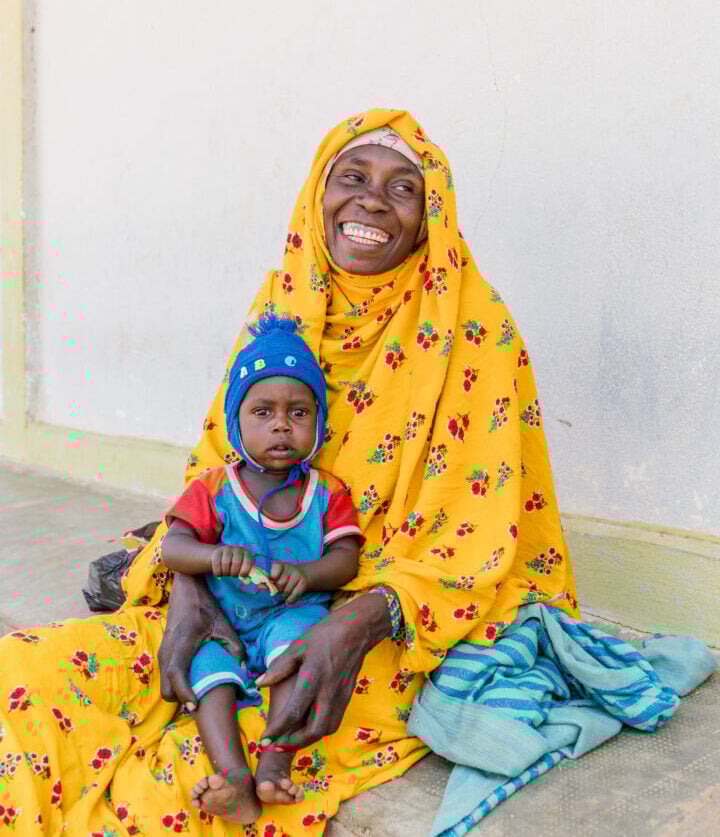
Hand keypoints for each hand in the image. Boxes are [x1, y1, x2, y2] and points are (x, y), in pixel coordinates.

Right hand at [159, 573, 243, 711]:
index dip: (184, 693)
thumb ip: (235, 647)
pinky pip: (166, 677)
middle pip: (166, 689)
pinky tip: (193, 681)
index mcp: (182, 644)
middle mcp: (167, 651)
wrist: (185, 591)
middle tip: (201, 703)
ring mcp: (162, 653)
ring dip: (178, 693)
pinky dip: (176, 685)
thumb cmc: (205, 607)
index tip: (195, 706)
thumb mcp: (223, 624)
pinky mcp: (163, 653)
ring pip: (164, 685)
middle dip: (181, 700)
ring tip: (198, 694)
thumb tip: (243, 671)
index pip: (176, 674)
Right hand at [210, 545, 253, 577]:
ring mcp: (227, 549)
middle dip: (234, 572)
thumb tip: (247, 581)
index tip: (241, 576)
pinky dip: (218, 572)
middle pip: (236, 562)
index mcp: (246, 553)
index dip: (245, 571)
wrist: (221, 557)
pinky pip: (217, 563)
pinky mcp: (217, 552)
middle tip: (232, 575)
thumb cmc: (234, 565)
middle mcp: (237, 549)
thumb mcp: (241, 569)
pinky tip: (219, 574)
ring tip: (226, 574)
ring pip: (225, 562)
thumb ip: (245, 576)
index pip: (247, 562)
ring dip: (226, 572)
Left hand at [254, 591, 391, 748]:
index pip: (293, 713)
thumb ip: (279, 668)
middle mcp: (328, 692)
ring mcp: (340, 697)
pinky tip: (309, 726)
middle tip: (277, 744)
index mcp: (313, 679)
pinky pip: (334, 721)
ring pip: (326, 729)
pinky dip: (320, 730)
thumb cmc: (324, 635)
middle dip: (293, 743)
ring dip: (308, 739)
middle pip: (313, 730)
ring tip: (290, 739)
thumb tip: (259, 684)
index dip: (277, 729)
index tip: (264, 739)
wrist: (357, 630)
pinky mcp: (347, 697)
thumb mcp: (298, 646)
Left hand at [269, 561, 308, 603]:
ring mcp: (297, 575)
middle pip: (279, 585)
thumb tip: (259, 586)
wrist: (302, 575)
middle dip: (277, 591)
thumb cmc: (284, 577)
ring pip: (286, 592)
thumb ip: (267, 581)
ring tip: (283, 594)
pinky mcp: (303, 583)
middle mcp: (289, 568)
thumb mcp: (275, 576)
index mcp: (280, 565)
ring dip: (283, 597)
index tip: (271, 584)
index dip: (270, 582)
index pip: (273, 575)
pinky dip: (289, 600)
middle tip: (278, 591)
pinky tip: (288, 599)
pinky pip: (293, 596)